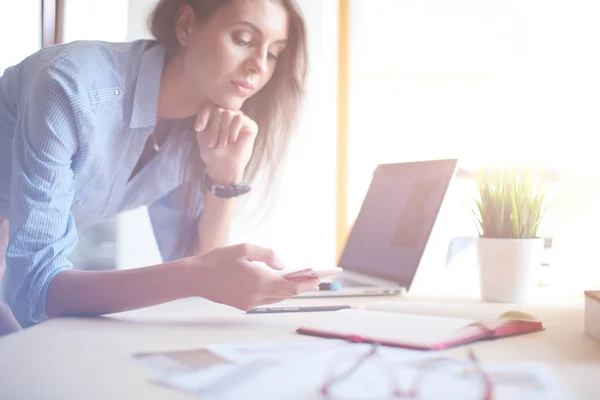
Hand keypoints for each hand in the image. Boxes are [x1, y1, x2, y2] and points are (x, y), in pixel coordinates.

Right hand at [186, 244, 319, 310]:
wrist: (195, 278)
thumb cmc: (219, 260)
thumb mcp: (245, 249)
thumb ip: (267, 256)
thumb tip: (283, 265)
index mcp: (260, 281)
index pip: (292, 287)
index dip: (307, 284)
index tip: (319, 279)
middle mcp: (257, 295)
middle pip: (286, 294)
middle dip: (302, 287)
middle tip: (315, 280)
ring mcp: (250, 303)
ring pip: (276, 298)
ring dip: (289, 291)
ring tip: (301, 282)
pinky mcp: (243, 305)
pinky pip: (265, 300)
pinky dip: (275, 293)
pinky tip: (278, 285)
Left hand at [194, 105, 258, 184]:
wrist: (222, 166)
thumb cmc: (211, 151)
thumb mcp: (203, 132)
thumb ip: (207, 115)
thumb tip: (217, 106)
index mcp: (217, 115)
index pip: (210, 105)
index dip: (204, 115)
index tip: (199, 129)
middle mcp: (230, 115)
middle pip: (219, 110)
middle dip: (213, 128)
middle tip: (213, 143)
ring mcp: (240, 119)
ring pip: (228, 113)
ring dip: (222, 131)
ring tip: (222, 144)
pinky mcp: (251, 126)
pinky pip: (239, 119)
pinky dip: (233, 130)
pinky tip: (232, 140)